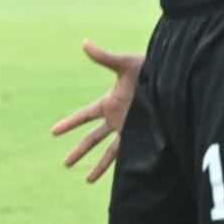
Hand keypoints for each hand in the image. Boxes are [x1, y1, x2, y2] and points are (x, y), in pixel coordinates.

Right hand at [50, 41, 143, 182]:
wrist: (170, 79)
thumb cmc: (147, 68)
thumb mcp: (123, 64)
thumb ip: (103, 57)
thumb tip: (85, 42)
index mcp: (109, 102)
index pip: (84, 116)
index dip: (69, 123)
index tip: (53, 132)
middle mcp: (116, 118)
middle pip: (92, 138)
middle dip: (79, 150)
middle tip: (65, 164)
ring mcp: (129, 128)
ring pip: (108, 152)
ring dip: (98, 166)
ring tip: (87, 180)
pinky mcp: (141, 135)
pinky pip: (127, 154)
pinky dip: (119, 166)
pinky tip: (115, 178)